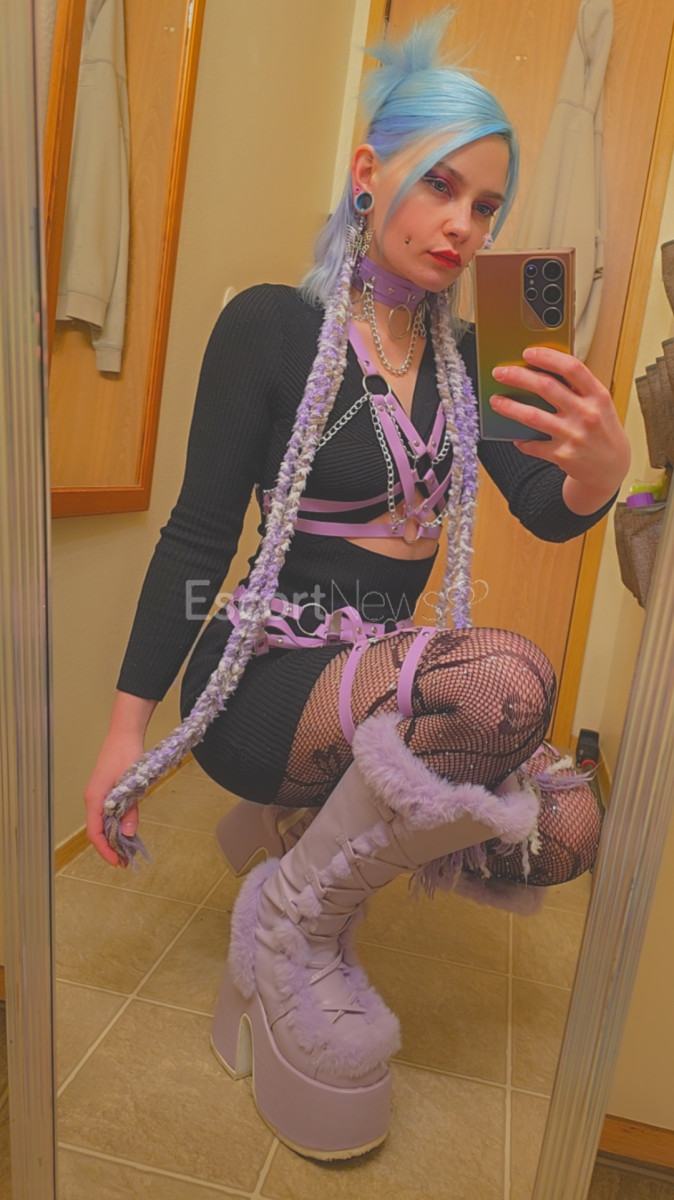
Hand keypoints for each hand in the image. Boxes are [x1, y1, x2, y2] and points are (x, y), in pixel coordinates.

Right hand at [84, 729, 143, 866]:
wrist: (124, 733)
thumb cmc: (127, 753)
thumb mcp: (132, 783)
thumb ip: (130, 810)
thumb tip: (129, 833)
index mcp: (95, 798)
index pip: (95, 832)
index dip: (105, 850)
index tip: (118, 862)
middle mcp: (93, 798)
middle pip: (97, 831)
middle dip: (111, 848)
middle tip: (127, 861)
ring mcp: (98, 795)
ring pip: (102, 823)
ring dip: (114, 838)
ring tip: (128, 850)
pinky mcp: (105, 791)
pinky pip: (107, 814)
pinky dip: (115, 825)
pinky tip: (126, 831)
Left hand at [491, 346, 630, 513]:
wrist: (612, 466)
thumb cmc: (602, 429)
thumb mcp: (600, 404)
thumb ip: (578, 388)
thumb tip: (542, 370)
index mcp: (597, 395)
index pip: (572, 368)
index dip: (548, 357)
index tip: (528, 353)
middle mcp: (586, 414)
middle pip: (546, 387)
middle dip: (518, 377)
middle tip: (499, 373)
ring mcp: (574, 435)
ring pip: (532, 416)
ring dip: (509, 407)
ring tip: (495, 401)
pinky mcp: (562, 456)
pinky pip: (533, 445)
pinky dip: (521, 440)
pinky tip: (515, 436)